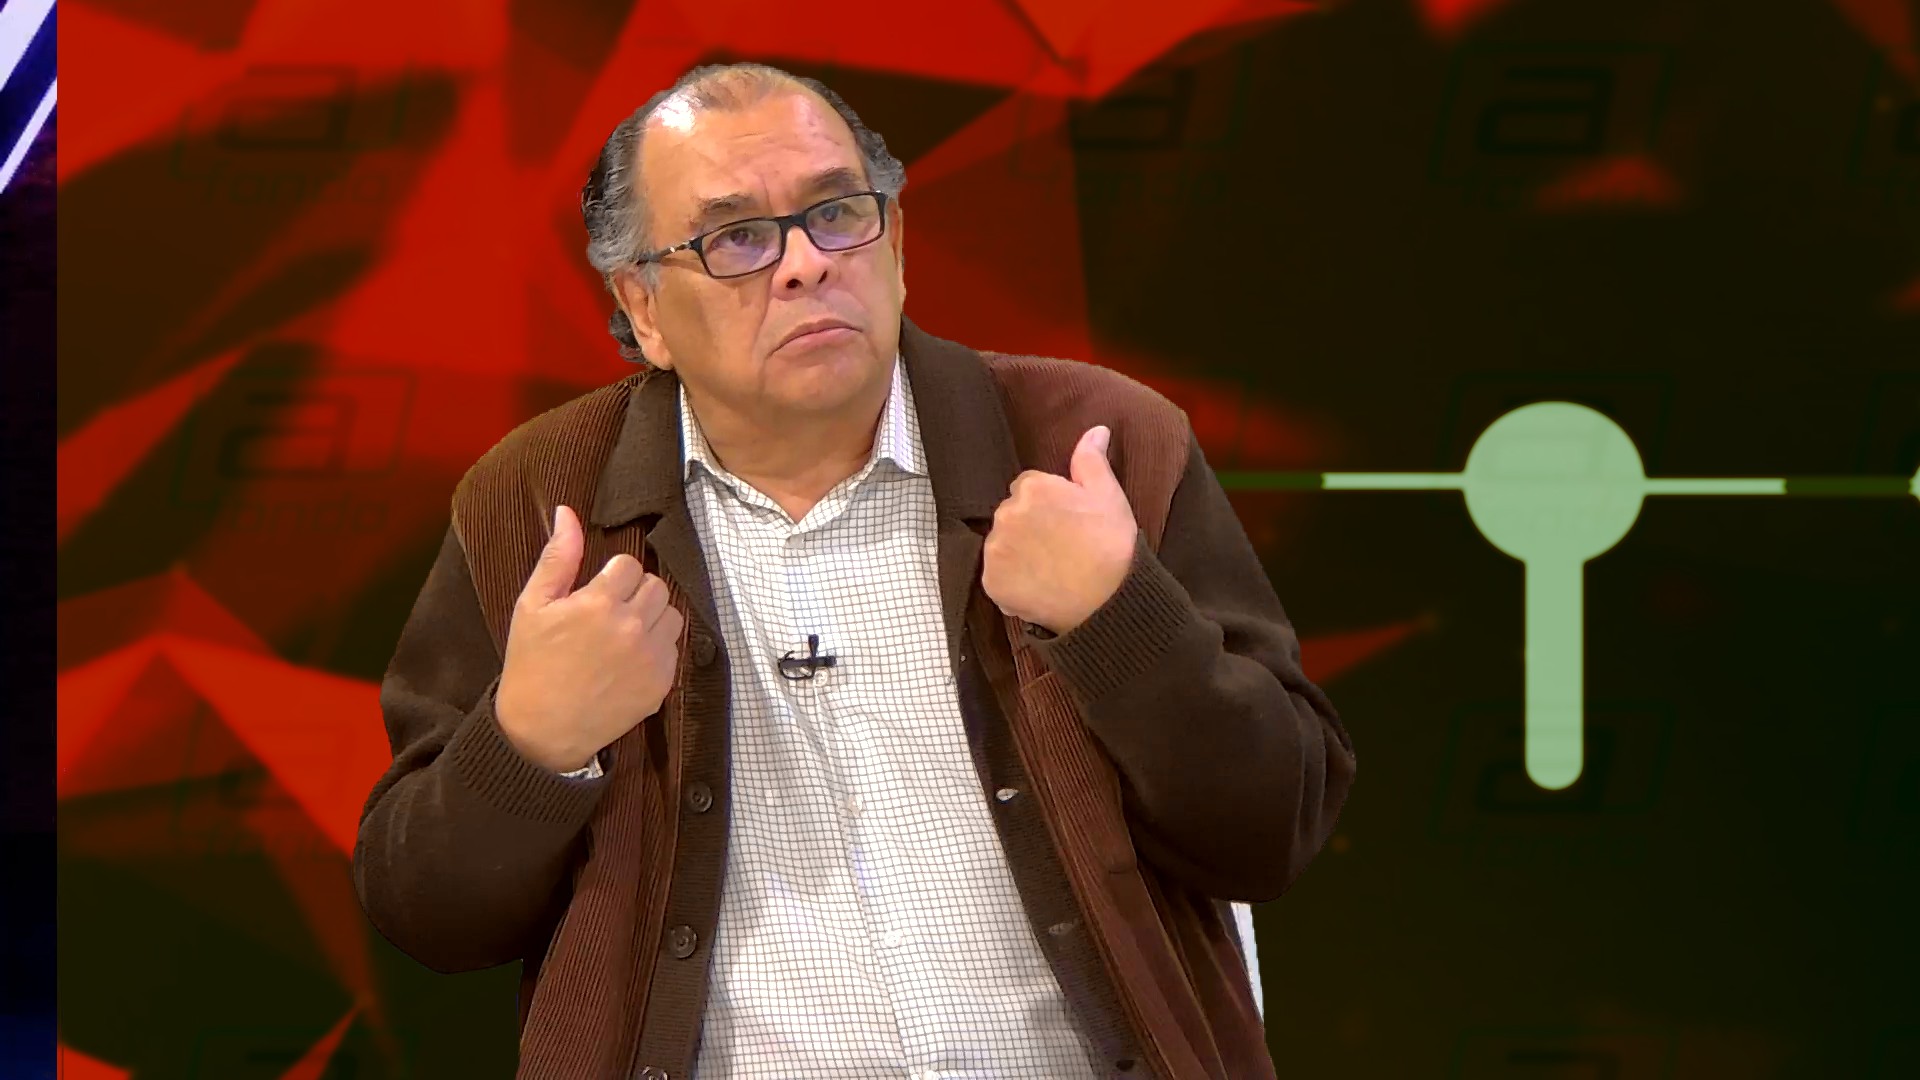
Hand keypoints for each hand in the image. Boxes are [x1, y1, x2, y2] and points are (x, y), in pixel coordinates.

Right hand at [495, 505, 684, 772]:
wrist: (542, 729)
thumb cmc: (532, 664)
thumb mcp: (533, 606)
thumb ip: (558, 557)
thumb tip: (568, 513)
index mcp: (599, 603)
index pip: (629, 565)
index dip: (612, 576)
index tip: (596, 593)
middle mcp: (632, 627)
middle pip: (656, 585)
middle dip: (635, 592)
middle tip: (610, 612)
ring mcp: (650, 657)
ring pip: (672, 614)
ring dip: (652, 617)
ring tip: (623, 634)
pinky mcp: (662, 683)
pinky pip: (674, 648)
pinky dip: (657, 648)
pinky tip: (630, 660)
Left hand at [981, 425, 1138, 634]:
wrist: (1108, 602)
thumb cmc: (1112, 546)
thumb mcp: (1109, 496)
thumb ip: (1091, 460)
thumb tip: (1095, 429)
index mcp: (1033, 489)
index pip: (1029, 488)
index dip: (1050, 505)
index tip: (1068, 523)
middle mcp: (1007, 515)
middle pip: (1012, 513)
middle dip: (1030, 525)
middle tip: (1060, 546)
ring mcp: (996, 550)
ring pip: (1002, 543)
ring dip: (1018, 551)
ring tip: (1050, 568)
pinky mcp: (991, 582)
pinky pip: (997, 574)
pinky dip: (1012, 579)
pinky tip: (1038, 585)